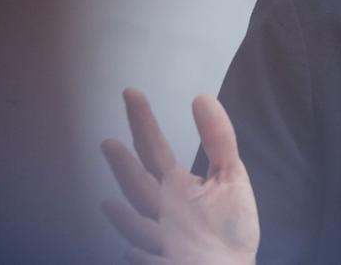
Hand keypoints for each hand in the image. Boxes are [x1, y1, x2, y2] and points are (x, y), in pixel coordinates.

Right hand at [101, 88, 259, 263]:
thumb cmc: (229, 228)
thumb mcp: (231, 177)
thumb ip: (218, 140)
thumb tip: (202, 98)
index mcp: (176, 186)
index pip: (155, 148)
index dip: (143, 121)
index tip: (131, 93)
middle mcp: (162, 210)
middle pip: (139, 184)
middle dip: (125, 166)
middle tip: (109, 142)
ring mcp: (160, 239)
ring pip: (137, 221)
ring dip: (124, 210)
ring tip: (111, 202)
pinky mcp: (165, 262)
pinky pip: (150, 259)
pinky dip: (141, 256)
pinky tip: (131, 251)